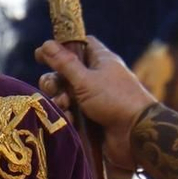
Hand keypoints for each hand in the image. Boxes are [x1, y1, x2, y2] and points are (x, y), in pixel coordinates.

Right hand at [35, 37, 154, 178]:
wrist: (135, 134)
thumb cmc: (114, 100)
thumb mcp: (86, 80)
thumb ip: (64, 63)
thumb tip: (46, 43)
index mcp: (100, 61)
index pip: (80, 45)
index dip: (61, 47)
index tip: (42, 54)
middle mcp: (97, 77)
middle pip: (66, 72)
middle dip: (55, 80)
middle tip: (53, 88)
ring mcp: (94, 98)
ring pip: (66, 94)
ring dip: (60, 100)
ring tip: (65, 106)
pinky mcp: (91, 118)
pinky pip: (72, 113)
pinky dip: (68, 116)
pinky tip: (71, 120)